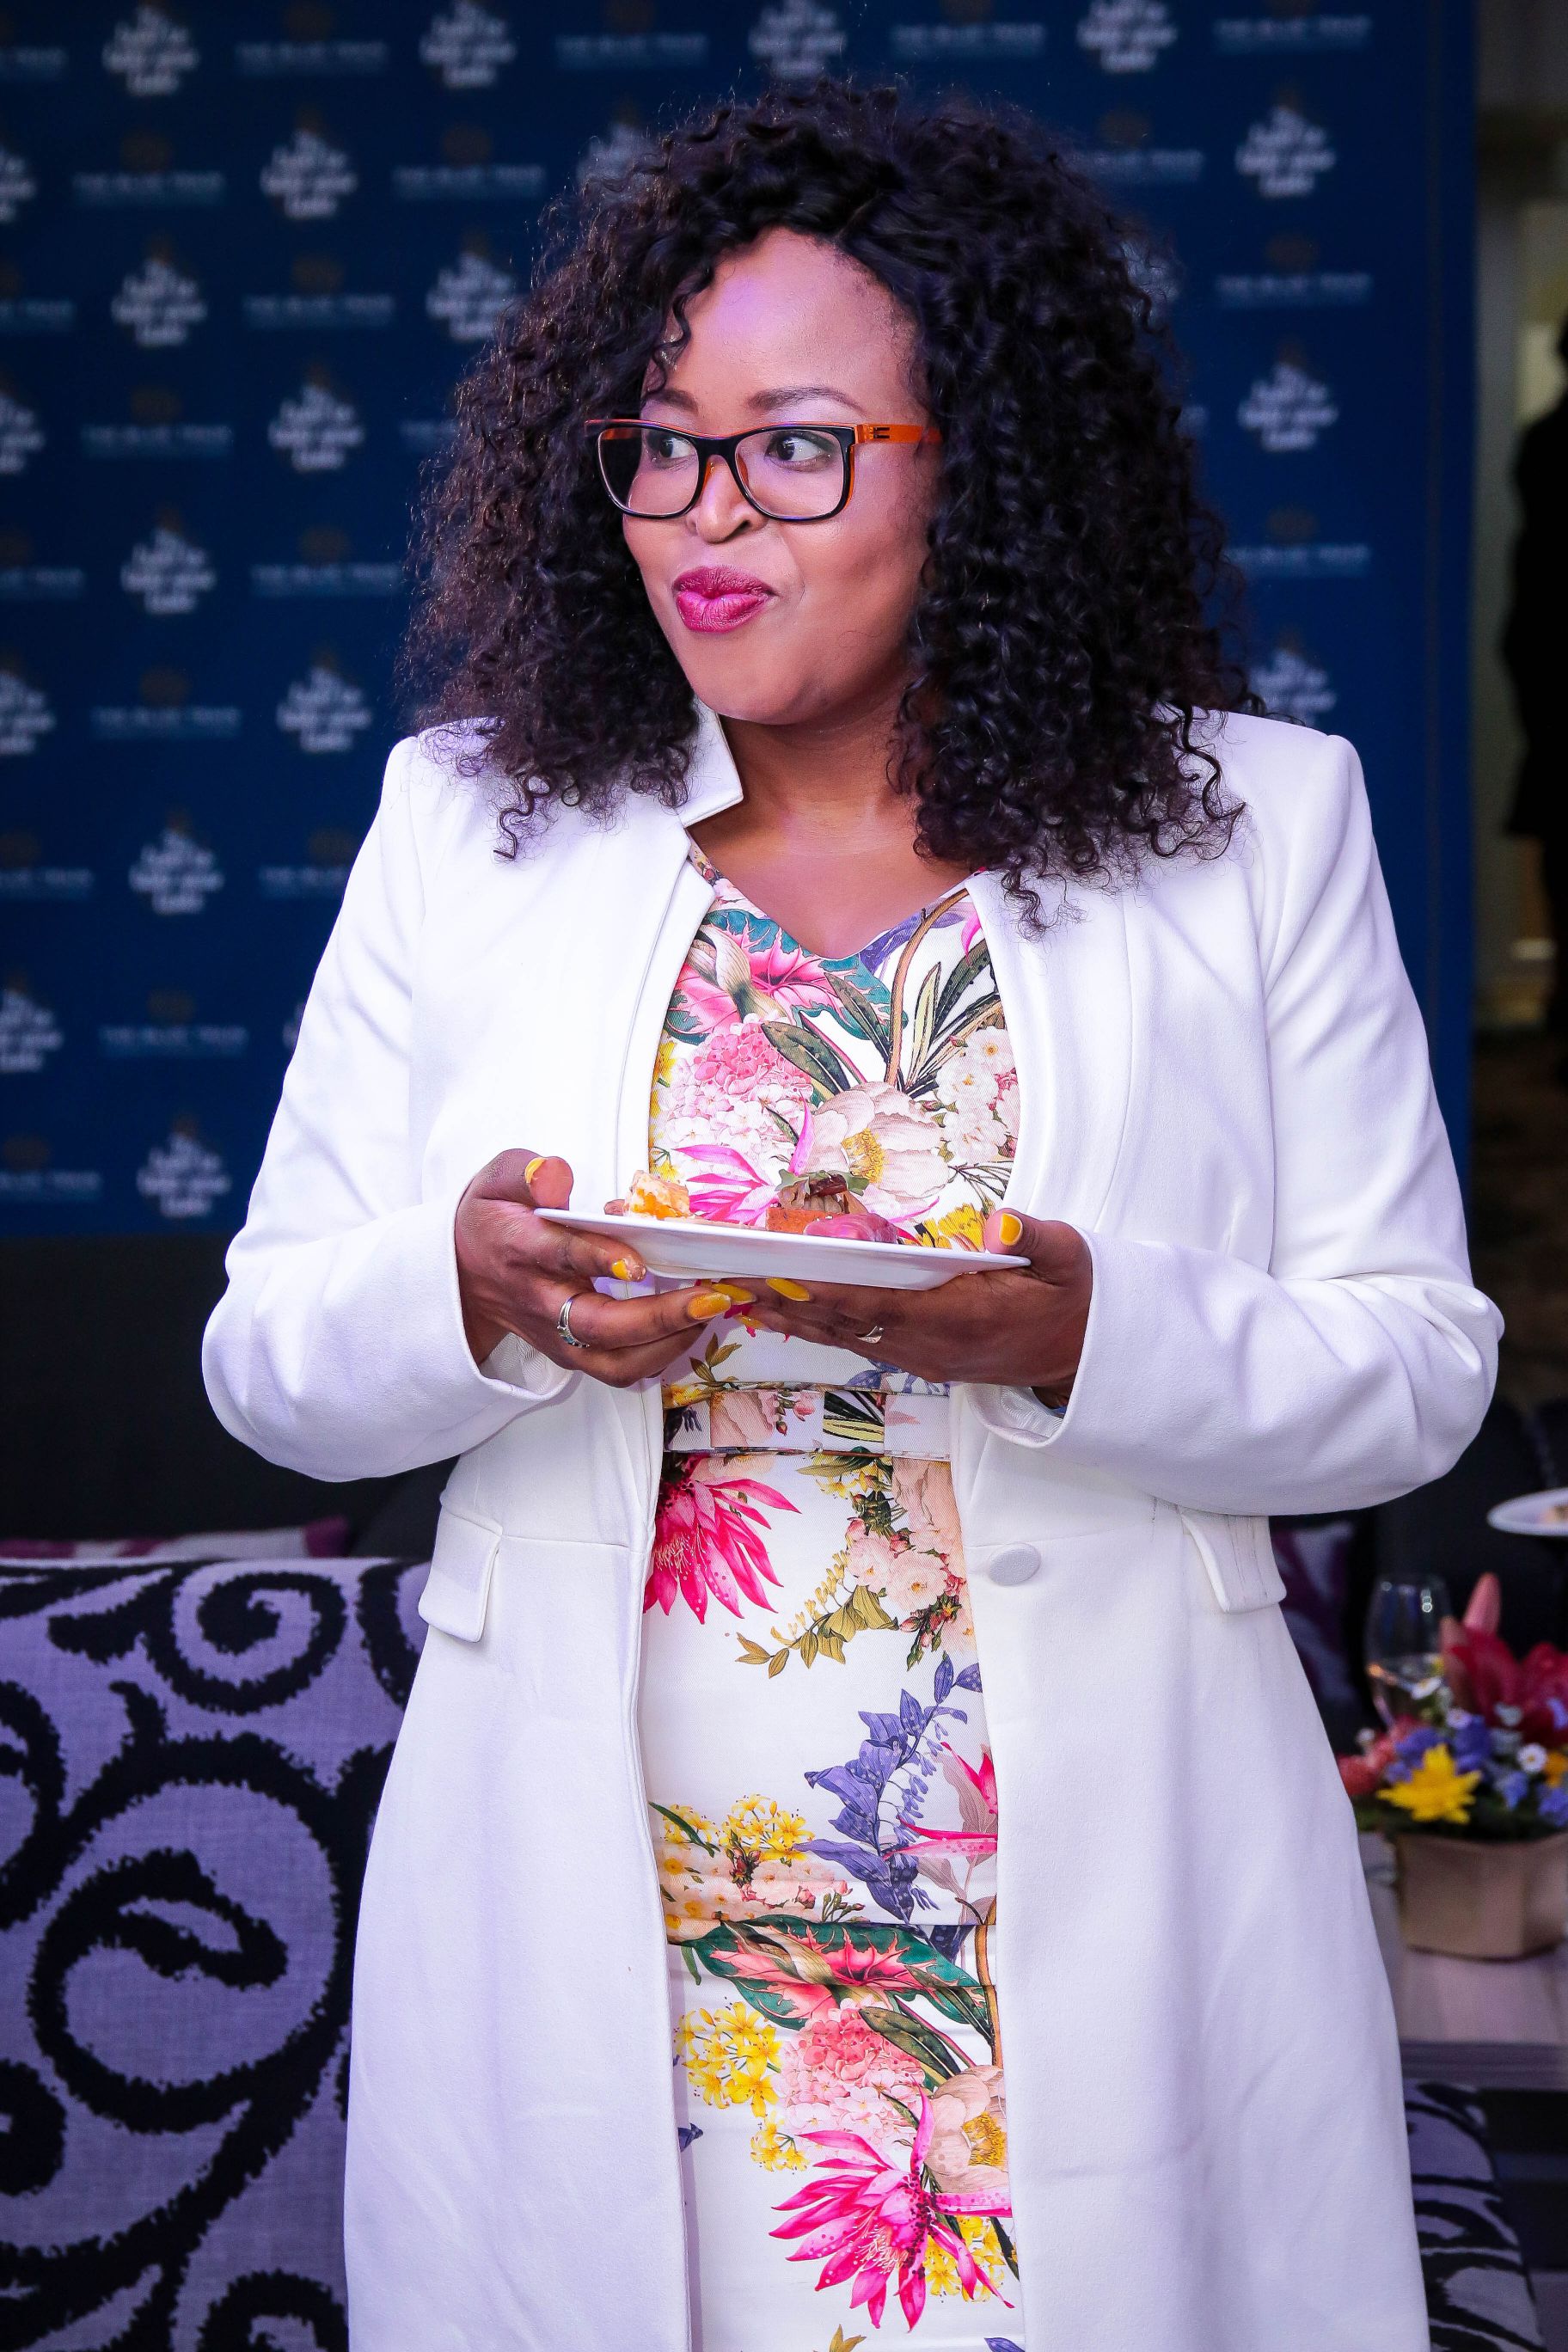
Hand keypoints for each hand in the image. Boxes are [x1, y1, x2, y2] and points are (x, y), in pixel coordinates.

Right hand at [453, 1150, 750, 1388]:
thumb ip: (527, 1171)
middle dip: (658, 1316)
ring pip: (613, 1361)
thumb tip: (556, 1175)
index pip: (560, 1256)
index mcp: (520, 1248)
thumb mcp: (497, 1180)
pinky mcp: (572, 1354)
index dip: (598, 1259)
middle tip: (709, 1297)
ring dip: (667, 1345)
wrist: (463, 1275)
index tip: (638, 1263)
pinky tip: (692, 1327)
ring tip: (709, 1312)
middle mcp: (540, 1300)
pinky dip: (660, 1357)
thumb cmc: (494, 1219)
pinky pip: (619, 1370)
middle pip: (597, 1325)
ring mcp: (556, 1335)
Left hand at [731, 1209, 1090, 1404]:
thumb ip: (1035, 1238)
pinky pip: (860, 1341)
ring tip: (742, 1296)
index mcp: (961, 1317)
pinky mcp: (923, 1359)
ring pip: (846, 1337)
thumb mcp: (1070, 1258)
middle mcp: (932, 1344)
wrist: (1085, 1352)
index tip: (778, 1275)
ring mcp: (925, 1357)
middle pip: (845, 1323)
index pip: (876, 1304)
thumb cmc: (1072, 1297)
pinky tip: (789, 1313)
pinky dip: (820, 1326)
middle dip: (787, 1303)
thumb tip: (1001, 1225)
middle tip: (732, 1281)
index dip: (823, 1291)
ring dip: (794, 1318)